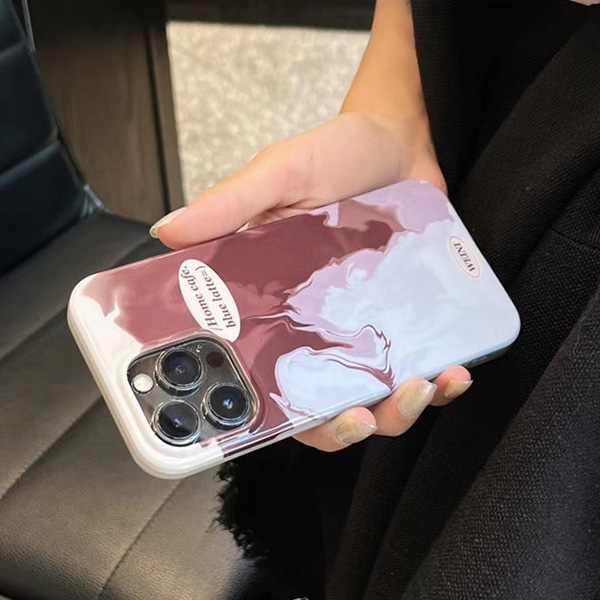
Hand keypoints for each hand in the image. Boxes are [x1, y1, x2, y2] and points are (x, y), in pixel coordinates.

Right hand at [152, 111, 471, 451]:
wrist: (399, 141)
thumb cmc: (335, 155)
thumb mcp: (280, 174)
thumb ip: (230, 204)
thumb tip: (167, 232)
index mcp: (276, 303)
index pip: (265, 372)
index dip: (271, 411)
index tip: (292, 422)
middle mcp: (321, 325)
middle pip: (326, 401)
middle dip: (347, 424)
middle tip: (364, 417)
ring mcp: (370, 325)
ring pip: (380, 395)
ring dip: (403, 409)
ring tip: (423, 387)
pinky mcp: (413, 319)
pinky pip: (427, 365)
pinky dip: (443, 381)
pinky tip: (455, 371)